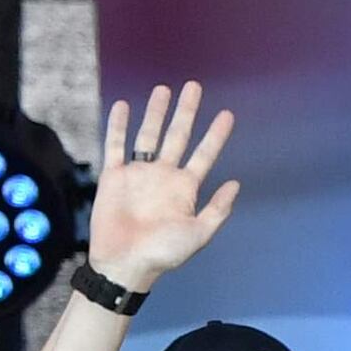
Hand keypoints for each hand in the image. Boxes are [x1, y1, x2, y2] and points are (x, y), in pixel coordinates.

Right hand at [88, 84, 241, 287]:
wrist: (126, 263)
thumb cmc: (164, 253)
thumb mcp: (199, 233)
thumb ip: (217, 209)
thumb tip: (236, 184)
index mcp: (186, 188)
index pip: (204, 154)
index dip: (216, 135)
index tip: (228, 115)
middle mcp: (163, 176)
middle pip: (177, 135)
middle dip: (187, 112)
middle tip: (194, 87)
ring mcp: (139, 173)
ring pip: (148, 134)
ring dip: (156, 112)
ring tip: (164, 89)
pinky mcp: (114, 175)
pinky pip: (116, 145)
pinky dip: (119, 125)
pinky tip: (124, 106)